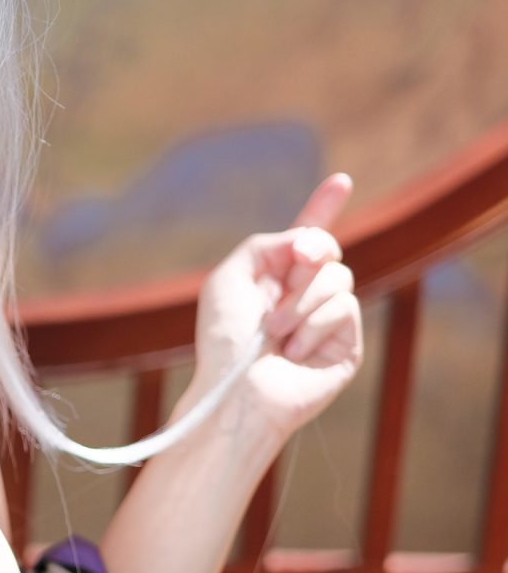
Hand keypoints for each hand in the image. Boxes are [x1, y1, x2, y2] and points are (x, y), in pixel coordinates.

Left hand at [190, 174, 363, 443]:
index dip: (323, 208)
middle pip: (328, 248)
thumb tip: (304, 241)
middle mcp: (303, 296)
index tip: (341, 181)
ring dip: (301, 301)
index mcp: (275, 279)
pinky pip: (345, 307)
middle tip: (296, 264)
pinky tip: (293, 352)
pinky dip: (313, 325)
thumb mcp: (229, 278)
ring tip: (274, 333)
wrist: (237, 391)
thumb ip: (264, 244)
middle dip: (311, 251)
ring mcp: (327, 320)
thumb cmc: (225, 341)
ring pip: (339, 276)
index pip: (306, 239)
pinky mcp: (346, 344)